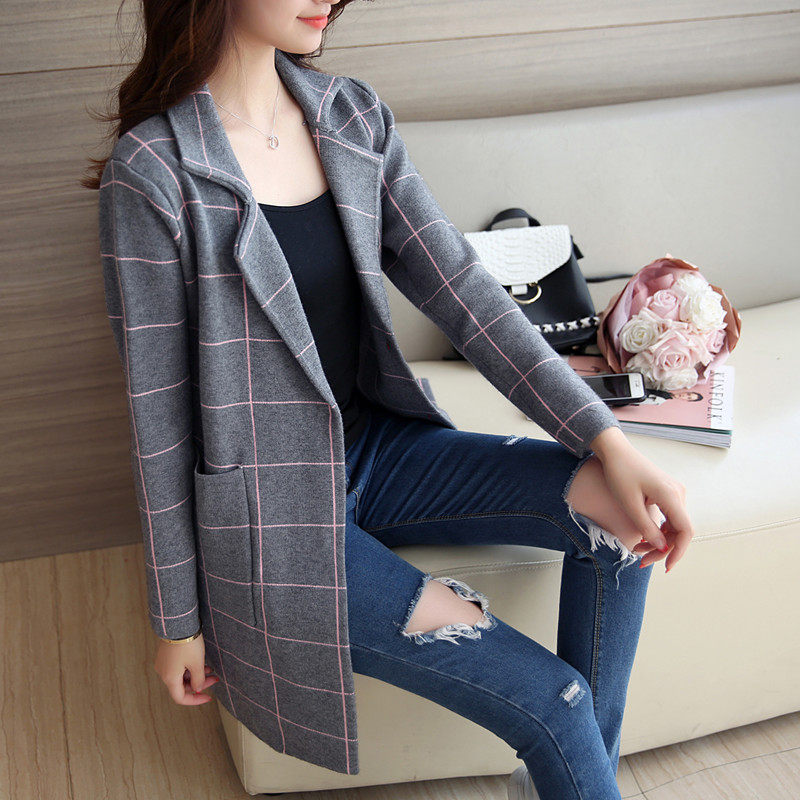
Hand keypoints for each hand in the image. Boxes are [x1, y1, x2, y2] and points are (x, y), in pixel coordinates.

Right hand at [154, 633, 219, 704]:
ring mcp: (164, 663)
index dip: (195, 700)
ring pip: (181, 676)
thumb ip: (198, 680)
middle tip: (214, 678)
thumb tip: (198, 688)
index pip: (181, 698)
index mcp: (170, 678)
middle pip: (182, 686)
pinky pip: (178, 667)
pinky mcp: (166, 654)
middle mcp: (164, 673)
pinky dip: (189, 667)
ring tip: (210, 669)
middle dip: (199, 684)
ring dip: (195, 675)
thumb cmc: (187, 644)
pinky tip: (201, 662)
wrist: (178, 623)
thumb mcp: (197, 663)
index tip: (208, 696)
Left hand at [591, 428, 694, 571]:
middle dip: (662, 549)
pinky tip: (643, 539)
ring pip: (673, 525)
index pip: (685, 531)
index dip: (678, 552)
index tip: (665, 567)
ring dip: (659, 541)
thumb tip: (662, 548)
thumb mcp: (629, 503)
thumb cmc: (619, 473)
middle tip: (641, 561)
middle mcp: (677, 494)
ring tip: (638, 550)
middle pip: (679, 531)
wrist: (615, 452)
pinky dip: (657, 530)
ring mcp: (673, 492)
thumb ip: (646, 527)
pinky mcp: (667, 493)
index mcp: (671, 495)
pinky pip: (668, 517)